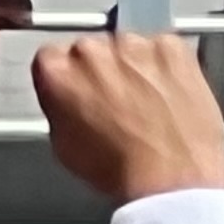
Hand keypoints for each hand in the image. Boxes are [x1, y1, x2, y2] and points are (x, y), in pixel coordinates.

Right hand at [31, 29, 223, 203]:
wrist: (171, 178)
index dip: (68, 80)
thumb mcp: (63, 147)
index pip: (52, 58)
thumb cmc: (121, 170)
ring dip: (135, 68)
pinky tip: (168, 96)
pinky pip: (164, 49)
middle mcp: (93, 50)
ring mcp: (134, 45)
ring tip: (148, 105)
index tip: (78, 93)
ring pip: (128, 47)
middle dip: (102, 72)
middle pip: (92, 49)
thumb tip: (66, 101)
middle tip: (117, 105)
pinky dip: (167, 67)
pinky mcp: (171, 47)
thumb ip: (58, 108)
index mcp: (57, 71)